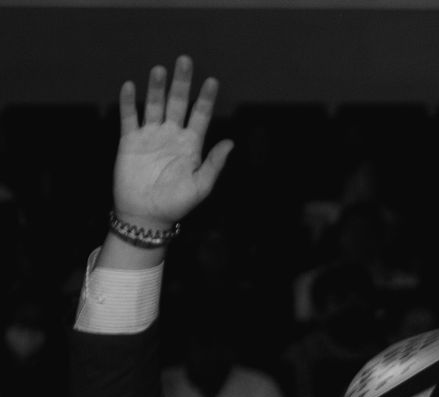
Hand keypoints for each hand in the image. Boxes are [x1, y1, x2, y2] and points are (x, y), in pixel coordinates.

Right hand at [114, 56, 232, 229]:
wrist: (146, 216)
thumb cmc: (177, 204)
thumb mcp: (201, 186)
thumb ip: (214, 164)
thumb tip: (230, 142)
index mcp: (191, 145)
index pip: (200, 116)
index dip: (206, 99)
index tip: (212, 81)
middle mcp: (171, 136)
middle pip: (177, 103)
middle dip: (181, 83)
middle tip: (185, 61)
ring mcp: (150, 136)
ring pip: (154, 106)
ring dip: (157, 88)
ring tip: (160, 69)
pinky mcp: (130, 141)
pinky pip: (129, 118)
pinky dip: (129, 102)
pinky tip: (130, 86)